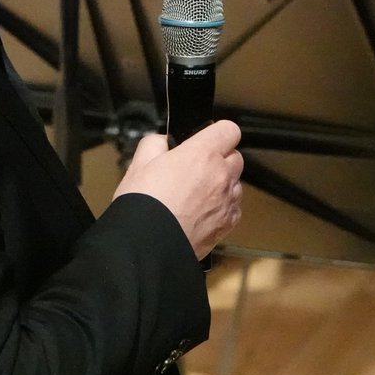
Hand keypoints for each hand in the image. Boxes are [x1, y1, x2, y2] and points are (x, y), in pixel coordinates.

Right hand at [114, 120, 242, 259]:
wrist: (148, 245)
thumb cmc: (143, 203)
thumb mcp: (139, 162)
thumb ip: (155, 143)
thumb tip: (164, 142)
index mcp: (202, 153)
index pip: (229, 129)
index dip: (217, 132)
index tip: (205, 139)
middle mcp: (221, 175)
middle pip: (235, 156)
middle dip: (219, 159)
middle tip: (195, 168)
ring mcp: (228, 201)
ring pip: (235, 183)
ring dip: (222, 184)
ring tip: (196, 195)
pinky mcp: (228, 224)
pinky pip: (233, 207)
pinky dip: (222, 207)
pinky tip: (200, 213)